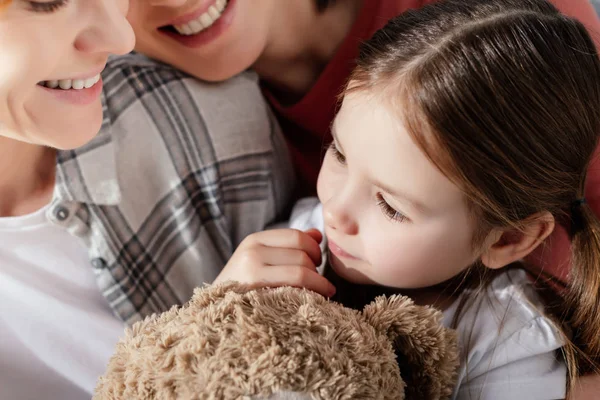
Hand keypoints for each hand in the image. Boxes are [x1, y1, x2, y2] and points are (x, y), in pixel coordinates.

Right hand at [214, 228, 335, 296]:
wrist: (213, 313)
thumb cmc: (242, 286)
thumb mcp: (261, 257)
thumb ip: (288, 244)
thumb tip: (317, 235)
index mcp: (254, 240)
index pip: (298, 236)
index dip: (314, 250)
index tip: (317, 264)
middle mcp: (252, 253)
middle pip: (303, 255)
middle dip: (316, 269)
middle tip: (317, 282)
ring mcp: (252, 274)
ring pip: (302, 272)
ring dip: (317, 283)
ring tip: (319, 292)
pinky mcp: (256, 296)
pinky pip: (296, 290)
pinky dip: (311, 295)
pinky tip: (315, 302)